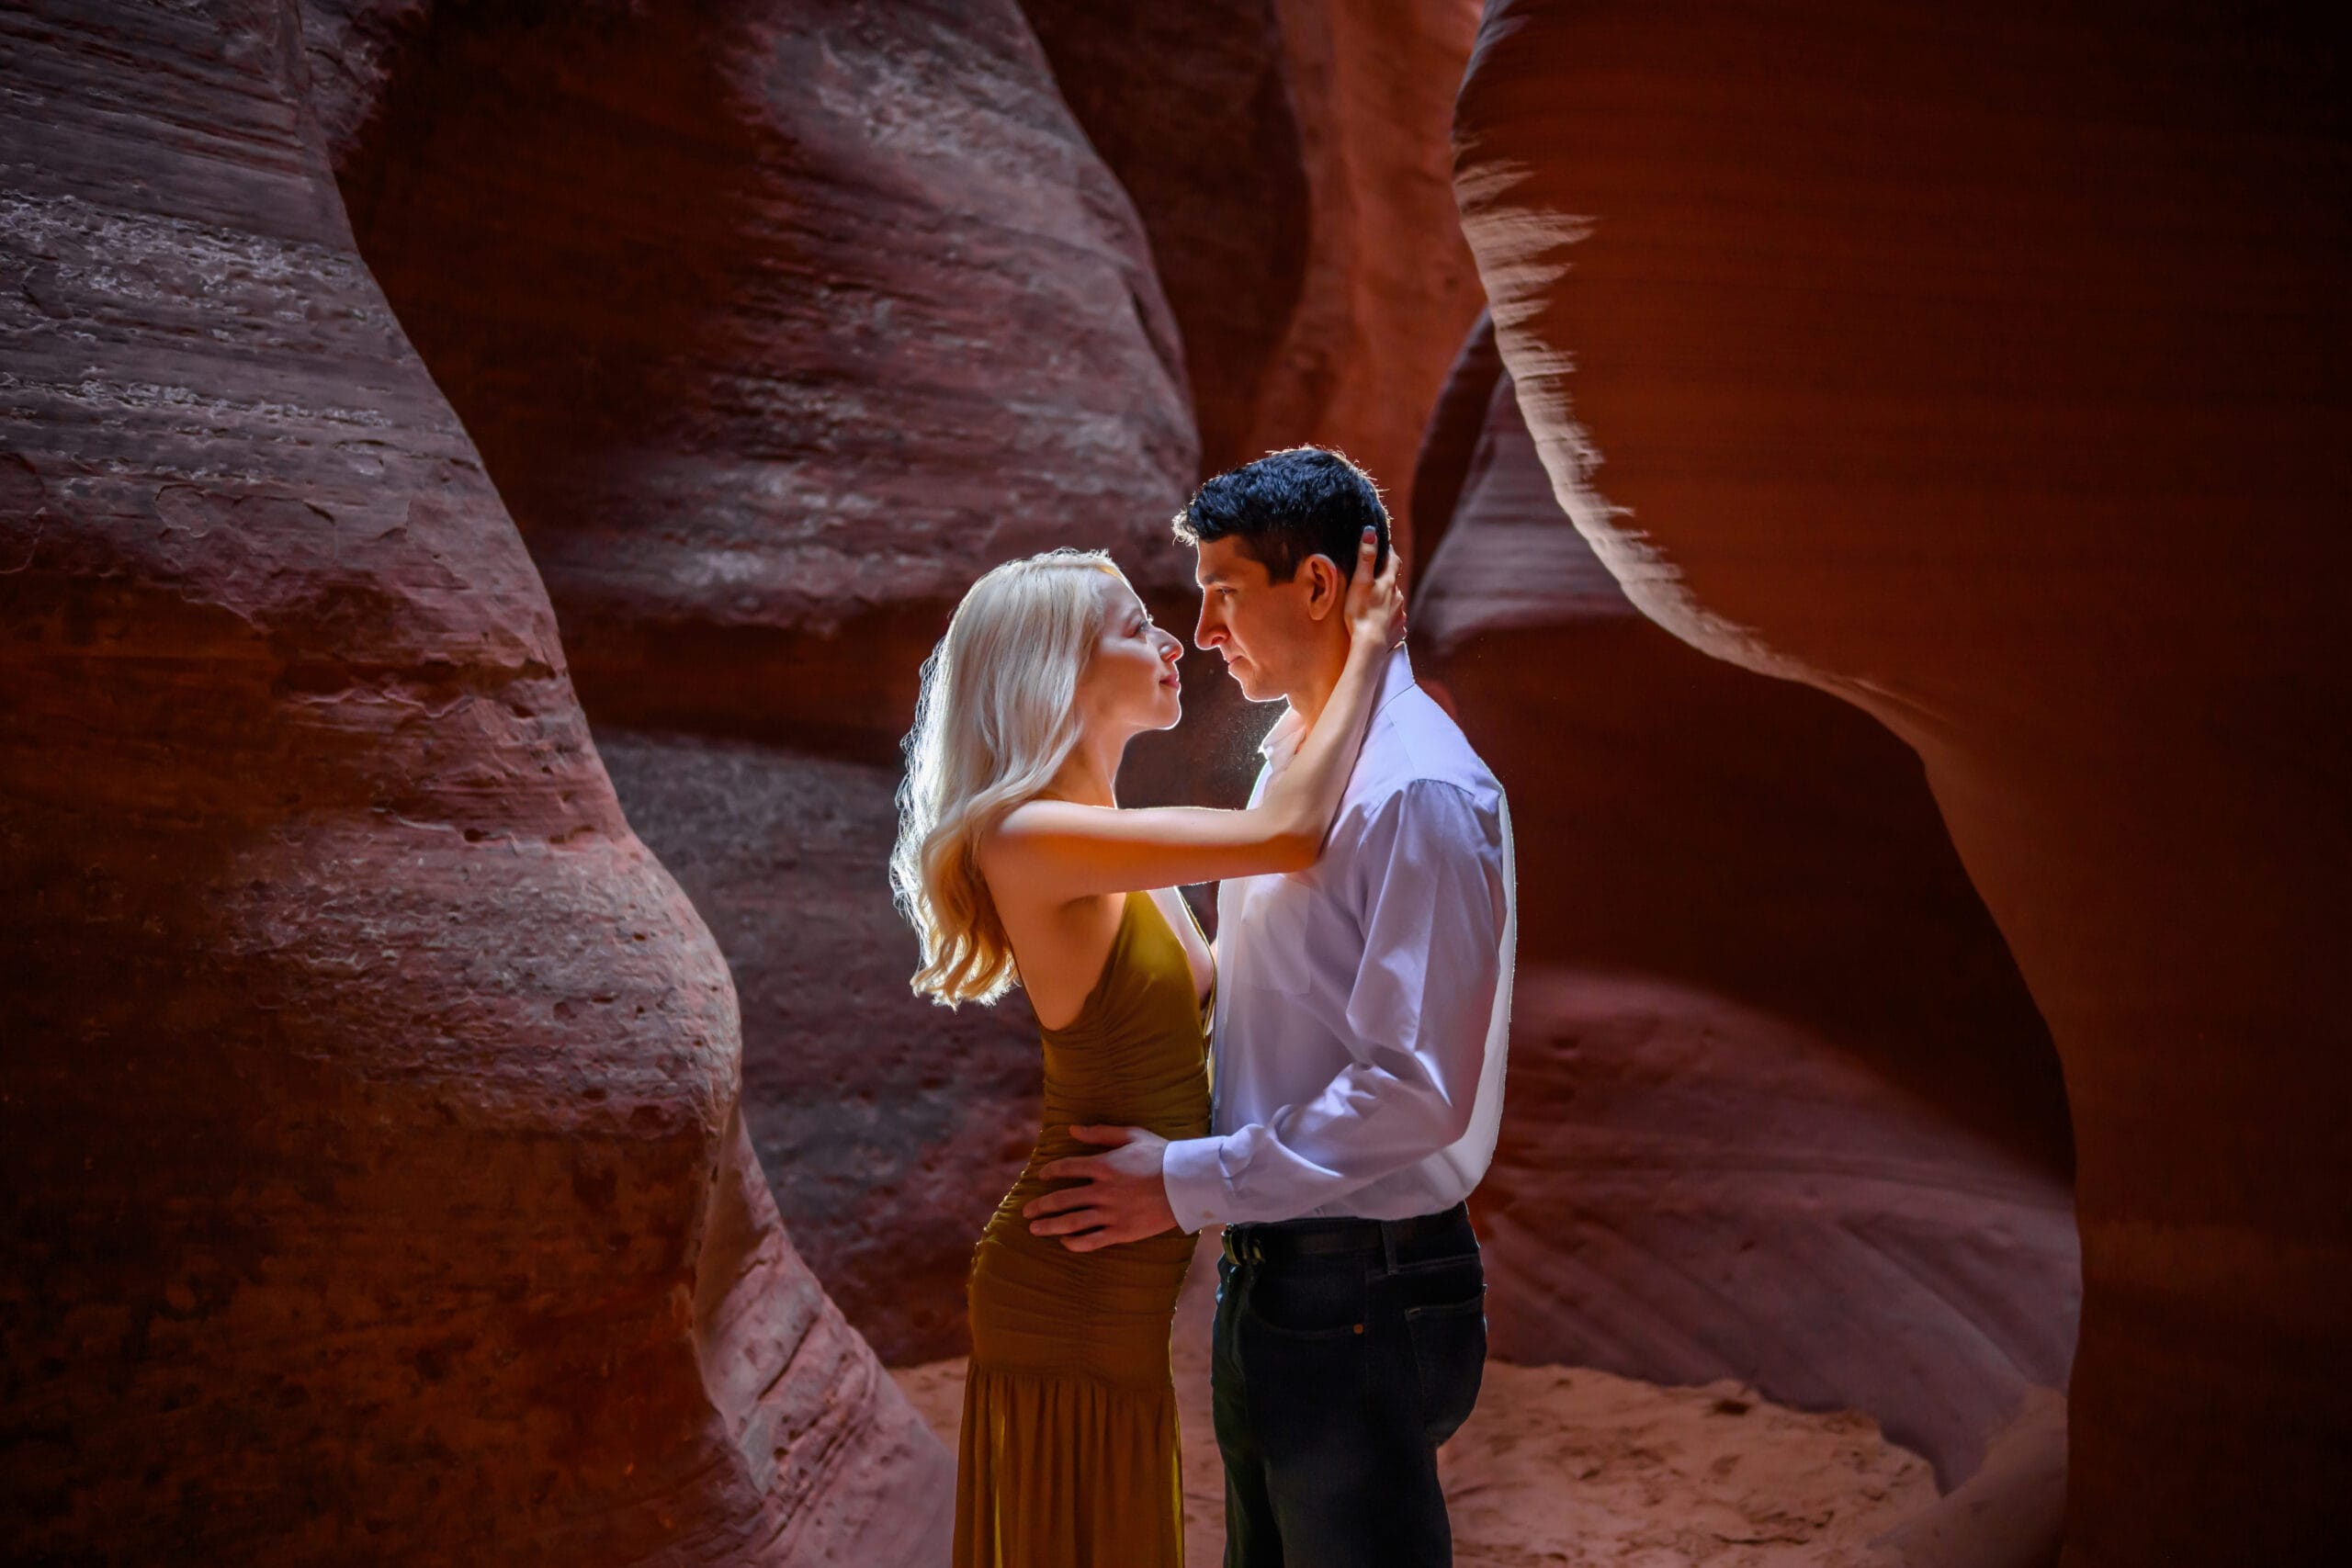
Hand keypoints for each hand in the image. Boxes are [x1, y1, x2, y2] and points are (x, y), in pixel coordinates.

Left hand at [1022, 1125, 1176, 1251]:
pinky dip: (1075, 1243)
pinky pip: (1092, 1240)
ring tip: (1035, 1229)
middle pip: (1062, 1199)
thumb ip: (1100, 1133)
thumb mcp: (1131, 1135)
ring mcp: (1111, 1213)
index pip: (1066, 1168)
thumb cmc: (1161, 1155)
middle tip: (1026, 1211)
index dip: (1050, 1172)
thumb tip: (1071, 1129)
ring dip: (1050, 1226)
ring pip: (1072, 1222)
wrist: (1187, 1183)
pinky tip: (1065, 1242)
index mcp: (1103, 1165)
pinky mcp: (1122, 1231)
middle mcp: (1102, 1191)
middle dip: (1041, 1206)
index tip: (1041, 1176)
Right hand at [1341, 526, 1405, 651]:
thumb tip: (1370, 532)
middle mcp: (1398, 596)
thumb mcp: (1360, 582)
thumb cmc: (1361, 612)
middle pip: (1393, 582)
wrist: (1370, 645)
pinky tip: (1380, 624)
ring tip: (1373, 605)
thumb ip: (1366, 557)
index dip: (1389, 552)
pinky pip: (1394, 620)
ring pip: (1394, 601)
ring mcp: (1400, 614)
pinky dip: (1388, 619)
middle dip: (1385, 579)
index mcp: (1389, 583)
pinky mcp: (1399, 629)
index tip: (1383, 548)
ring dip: (1386, 600)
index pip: (1393, 561)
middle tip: (1373, 580)